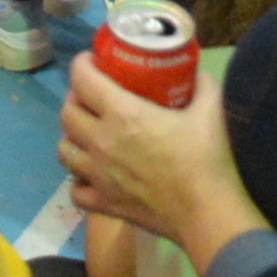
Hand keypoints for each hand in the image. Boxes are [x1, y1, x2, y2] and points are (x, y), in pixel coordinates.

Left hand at [59, 55, 258, 265]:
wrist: (207, 213)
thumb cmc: (207, 159)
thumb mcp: (211, 108)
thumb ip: (201, 84)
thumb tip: (196, 73)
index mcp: (122, 114)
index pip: (82, 80)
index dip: (82, 65)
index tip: (92, 62)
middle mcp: (101, 142)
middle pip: (67, 113)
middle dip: (75, 98)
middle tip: (92, 97)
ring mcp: (98, 176)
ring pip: (64, 150)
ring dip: (73, 137)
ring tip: (89, 134)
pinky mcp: (103, 204)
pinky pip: (75, 189)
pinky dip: (79, 179)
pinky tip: (94, 174)